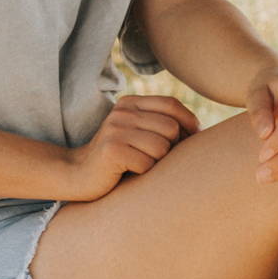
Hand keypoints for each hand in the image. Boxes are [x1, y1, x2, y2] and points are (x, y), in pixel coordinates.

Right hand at [61, 91, 199, 201]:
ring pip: (162, 147)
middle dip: (171, 148)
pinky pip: (147, 164)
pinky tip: (128, 172)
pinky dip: (143, 173)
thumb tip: (200, 128)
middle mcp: (122, 112)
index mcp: (130, 103)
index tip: (191, 139)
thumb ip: (160, 123)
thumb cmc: (117, 158)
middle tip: (156, 159)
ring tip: (140, 165)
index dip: (189, 122)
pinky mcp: (112, 150)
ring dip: (156, 162)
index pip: (172, 105)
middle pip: (171, 128)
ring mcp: (115, 130)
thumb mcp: (136, 133)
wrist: (77, 175)